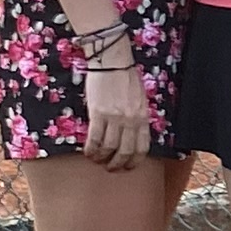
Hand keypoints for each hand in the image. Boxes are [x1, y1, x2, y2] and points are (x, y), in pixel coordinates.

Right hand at [77, 58, 152, 172]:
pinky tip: (88, 152)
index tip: (128, 167)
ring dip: (102, 159)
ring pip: (110, 148)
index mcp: (143, 117)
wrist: (113, 62)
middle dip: (118, 164)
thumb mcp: (140, 99)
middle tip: (111, 168)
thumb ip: (138, 117)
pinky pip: (95, 138)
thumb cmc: (126, 78)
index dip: (135, 161)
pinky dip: (91, 149)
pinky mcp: (99, 113)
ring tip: (97, 160)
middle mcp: (131, 120)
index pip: (142, 147)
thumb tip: (133, 133)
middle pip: (126, 151)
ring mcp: (115, 118)